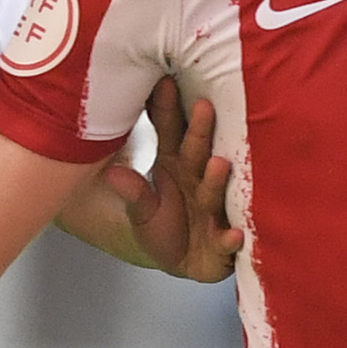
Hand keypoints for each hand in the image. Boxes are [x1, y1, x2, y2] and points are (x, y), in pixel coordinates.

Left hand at [95, 77, 239, 280]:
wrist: (187, 264)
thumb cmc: (166, 227)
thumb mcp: (141, 210)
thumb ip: (132, 191)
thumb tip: (112, 173)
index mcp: (177, 164)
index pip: (170, 132)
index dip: (167, 110)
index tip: (164, 83)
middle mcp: (198, 180)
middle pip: (196, 153)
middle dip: (200, 131)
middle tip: (203, 106)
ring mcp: (213, 209)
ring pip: (212, 191)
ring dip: (215, 179)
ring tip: (217, 163)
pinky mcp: (222, 243)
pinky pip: (226, 241)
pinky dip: (230, 239)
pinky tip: (234, 234)